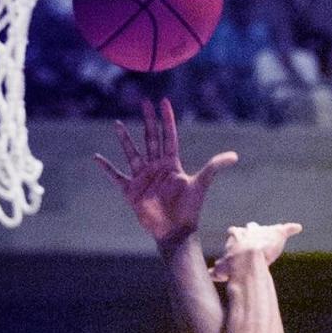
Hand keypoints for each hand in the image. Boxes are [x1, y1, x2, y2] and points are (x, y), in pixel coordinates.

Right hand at [95, 98, 237, 242]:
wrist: (175, 230)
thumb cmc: (189, 209)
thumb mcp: (201, 184)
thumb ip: (214, 167)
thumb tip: (235, 156)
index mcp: (172, 163)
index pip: (168, 136)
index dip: (166, 119)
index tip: (163, 101)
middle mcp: (156, 167)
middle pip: (150, 138)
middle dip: (147, 120)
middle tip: (143, 101)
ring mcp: (143, 178)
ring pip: (132, 153)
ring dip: (125, 139)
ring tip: (117, 124)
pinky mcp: (131, 191)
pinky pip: (116, 176)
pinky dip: (106, 168)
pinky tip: (96, 158)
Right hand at [209, 221, 301, 281]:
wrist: (247, 259)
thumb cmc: (233, 265)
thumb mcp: (221, 270)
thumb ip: (216, 272)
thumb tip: (210, 275)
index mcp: (235, 236)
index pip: (234, 232)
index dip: (235, 236)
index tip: (235, 238)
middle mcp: (249, 231)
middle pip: (249, 227)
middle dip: (251, 230)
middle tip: (253, 232)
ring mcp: (263, 231)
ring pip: (266, 228)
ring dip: (270, 231)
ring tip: (276, 231)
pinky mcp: (278, 233)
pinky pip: (287, 229)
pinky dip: (292, 228)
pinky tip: (297, 227)